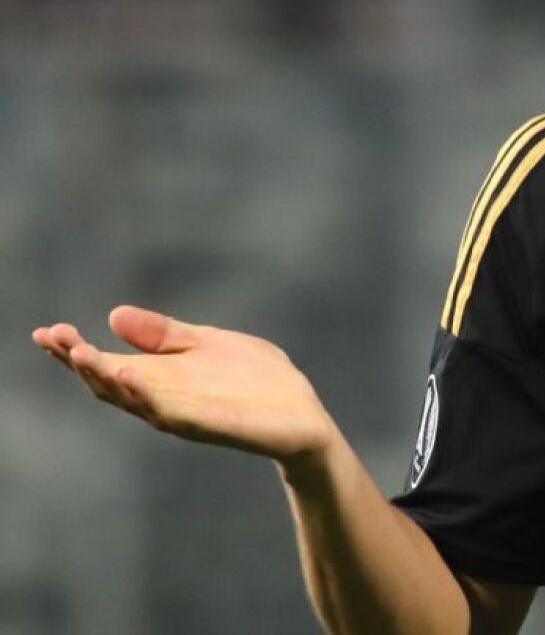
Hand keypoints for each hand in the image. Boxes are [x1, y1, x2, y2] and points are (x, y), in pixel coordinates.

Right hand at [32, 306, 339, 466]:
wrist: (303, 415)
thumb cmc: (257, 381)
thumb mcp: (209, 343)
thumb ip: (166, 334)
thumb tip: (113, 315)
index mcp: (159, 377)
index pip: (106, 364)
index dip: (74, 351)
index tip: (46, 332)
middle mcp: (161, 398)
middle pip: (108, 382)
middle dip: (79, 361)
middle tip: (54, 338)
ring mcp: (181, 414)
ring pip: (131, 398)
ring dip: (104, 377)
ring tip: (80, 354)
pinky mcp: (207, 424)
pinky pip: (168, 412)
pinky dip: (145, 396)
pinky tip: (127, 375)